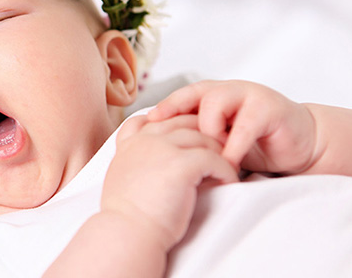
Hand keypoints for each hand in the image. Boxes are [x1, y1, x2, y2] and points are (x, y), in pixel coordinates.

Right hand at [101, 114, 237, 251]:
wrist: (127, 235)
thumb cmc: (127, 218)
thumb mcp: (122, 179)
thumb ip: (137, 161)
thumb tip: (158, 164)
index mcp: (131, 143)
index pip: (158, 116)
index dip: (179, 121)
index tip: (194, 137)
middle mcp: (145, 140)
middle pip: (183, 121)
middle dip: (205, 132)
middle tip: (223, 148)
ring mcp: (163, 148)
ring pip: (202, 136)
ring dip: (220, 150)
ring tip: (229, 166)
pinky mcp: (182, 163)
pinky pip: (214, 158)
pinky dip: (226, 169)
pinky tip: (229, 181)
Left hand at [147, 80, 318, 174]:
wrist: (298, 144)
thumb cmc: (253, 144)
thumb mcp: (219, 141)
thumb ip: (196, 138)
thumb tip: (158, 150)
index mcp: (212, 96)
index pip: (181, 96)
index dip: (163, 108)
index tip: (145, 125)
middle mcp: (228, 91)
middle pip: (195, 95)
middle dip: (182, 118)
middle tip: (174, 145)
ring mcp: (249, 96)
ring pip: (215, 103)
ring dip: (209, 133)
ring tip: (209, 157)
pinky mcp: (269, 109)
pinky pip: (244, 126)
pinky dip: (234, 148)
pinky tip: (229, 165)